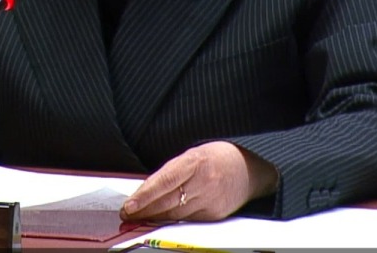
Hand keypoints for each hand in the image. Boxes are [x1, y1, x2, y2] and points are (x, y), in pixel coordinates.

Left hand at [121, 142, 278, 222]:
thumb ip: (171, 172)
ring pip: (175, 215)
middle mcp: (204, 183)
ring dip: (154, 218)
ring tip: (137, 218)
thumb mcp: (193, 155)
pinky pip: (187, 220)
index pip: (165, 182)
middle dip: (144, 210)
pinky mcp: (214, 216)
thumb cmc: (217, 157)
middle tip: (127, 214)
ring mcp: (210, 201)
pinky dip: (170, 221)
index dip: (144, 196)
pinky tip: (158, 221)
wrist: (249, 169)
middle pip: (167, 202)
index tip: (128, 205)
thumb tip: (144, 189)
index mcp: (196, 161)